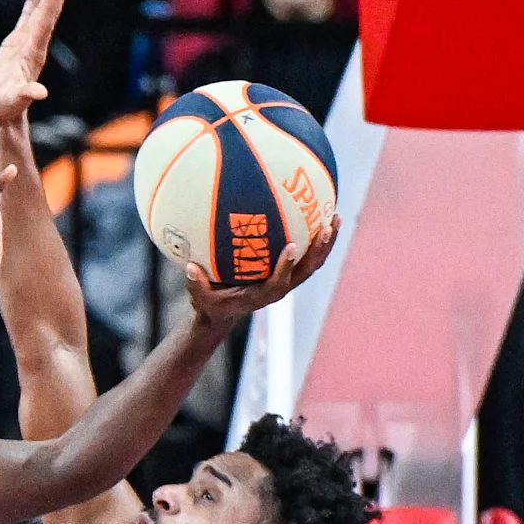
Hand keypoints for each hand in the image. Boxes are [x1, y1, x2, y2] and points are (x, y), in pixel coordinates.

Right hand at [0, 0, 72, 133]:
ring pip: (41, 11)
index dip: (49, 6)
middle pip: (49, 13)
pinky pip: (27, 17)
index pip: (44, 25)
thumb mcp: (15, 101)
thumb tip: (40, 93)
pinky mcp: (17, 43)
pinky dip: (33, 2)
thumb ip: (26, 95)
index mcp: (34, 54)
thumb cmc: (8, 108)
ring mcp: (28, 42)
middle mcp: (35, 45)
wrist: (4, 111)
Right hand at [186, 207, 332, 323]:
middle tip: (327, 225)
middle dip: (319, 250)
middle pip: (306, 270)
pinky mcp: (288, 270)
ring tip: (335, 216)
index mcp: (261, 295)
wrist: (225, 311)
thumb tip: (188, 267)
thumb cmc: (212, 303)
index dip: (286, 267)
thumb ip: (196, 285)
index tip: (292, 247)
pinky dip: (315, 236)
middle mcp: (279, 287)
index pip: (278, 283)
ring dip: (326, 241)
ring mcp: (287, 278)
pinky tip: (319, 212)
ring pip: (313, 262)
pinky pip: (307, 253)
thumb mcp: (200, 298)